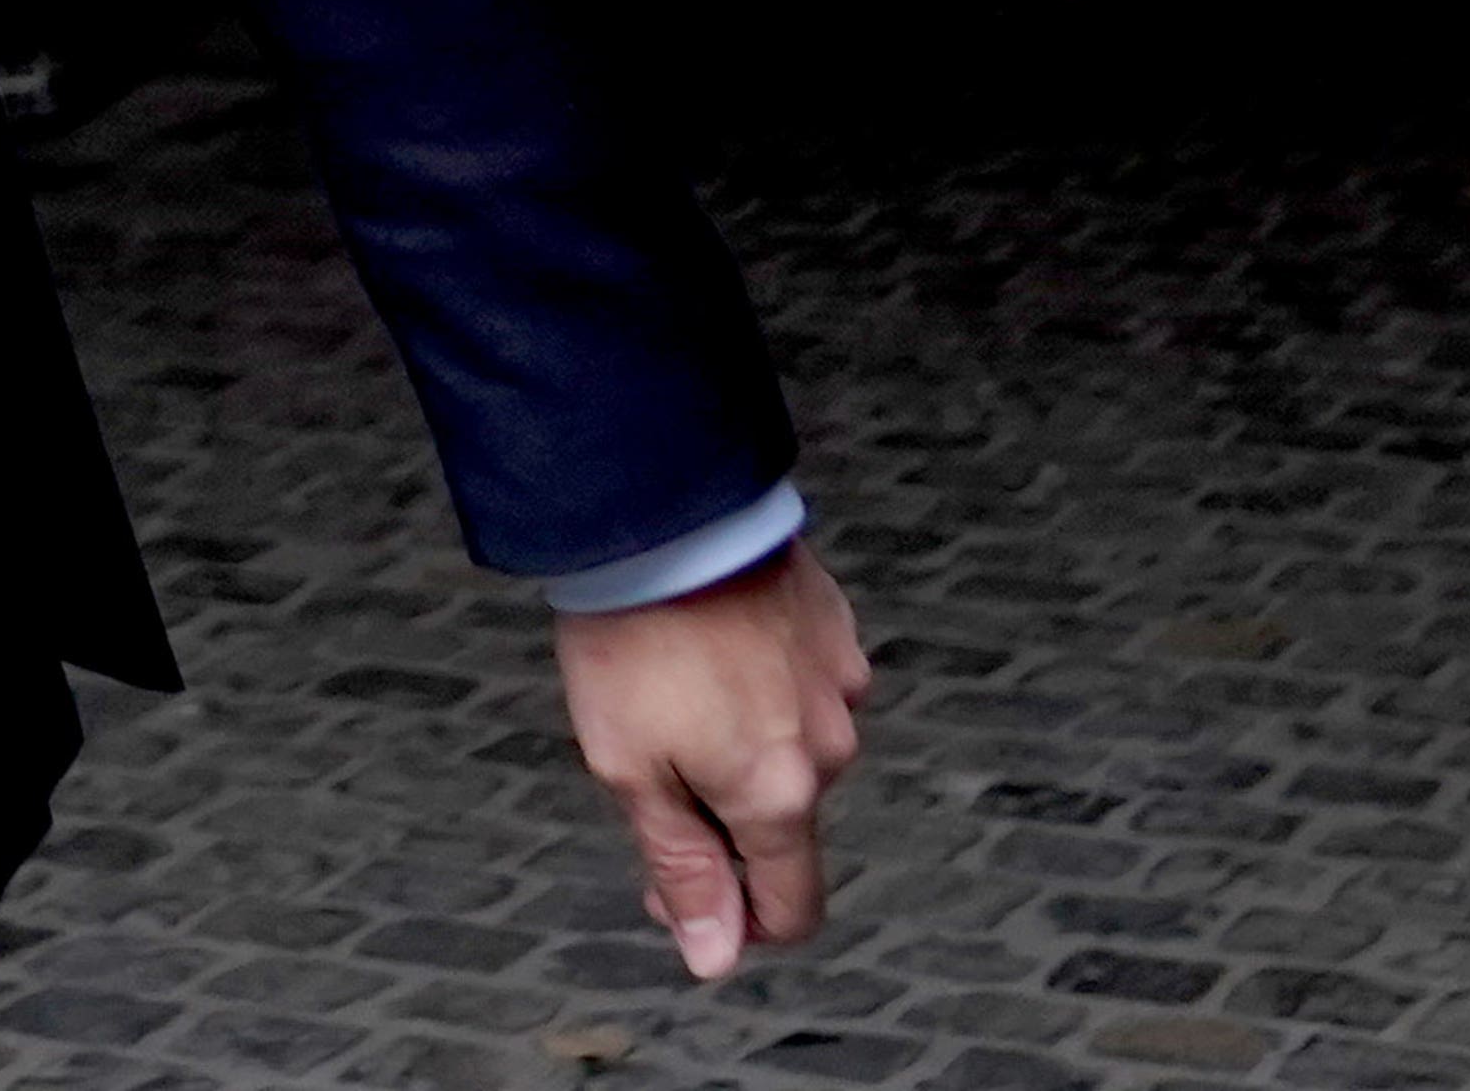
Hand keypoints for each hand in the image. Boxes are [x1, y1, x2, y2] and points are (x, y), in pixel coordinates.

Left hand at [551, 540, 868, 979]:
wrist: (661, 513)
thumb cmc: (631, 640)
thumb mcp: (629, 770)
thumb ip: (682, 868)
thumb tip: (716, 956)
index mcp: (779, 796)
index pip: (794, 906)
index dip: (740, 919)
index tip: (676, 889)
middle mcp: (830, 748)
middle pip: (784, 822)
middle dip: (722, 816)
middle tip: (645, 764)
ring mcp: (841, 683)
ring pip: (792, 749)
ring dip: (743, 742)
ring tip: (671, 684)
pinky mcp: (836, 628)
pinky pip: (802, 685)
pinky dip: (761, 684)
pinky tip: (707, 646)